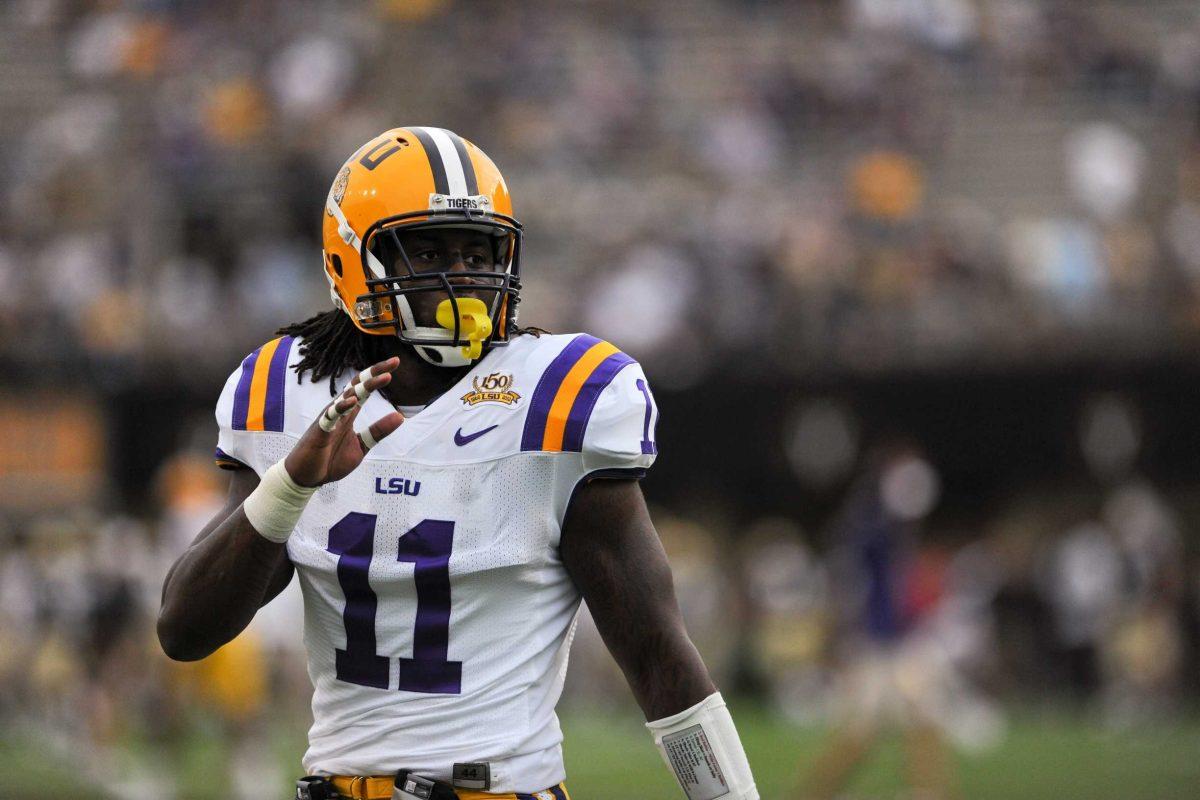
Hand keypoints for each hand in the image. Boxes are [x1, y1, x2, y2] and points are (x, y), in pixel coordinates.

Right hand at [283, 357, 404, 486]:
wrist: (307, 478)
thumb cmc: (331, 461)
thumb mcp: (362, 445)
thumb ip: (378, 431)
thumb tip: (400, 416)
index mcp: (349, 413)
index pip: (365, 389)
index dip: (379, 376)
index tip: (396, 362)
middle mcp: (339, 411)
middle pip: (358, 385)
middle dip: (375, 373)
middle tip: (395, 362)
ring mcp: (329, 419)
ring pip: (346, 396)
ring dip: (365, 386)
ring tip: (383, 377)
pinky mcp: (320, 430)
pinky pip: (330, 415)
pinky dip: (341, 407)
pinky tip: (353, 401)